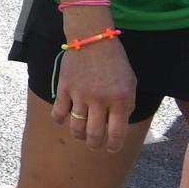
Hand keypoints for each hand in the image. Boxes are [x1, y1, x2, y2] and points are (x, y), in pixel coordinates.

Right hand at [51, 28, 136, 150]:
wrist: (93, 39)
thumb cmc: (115, 62)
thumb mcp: (130, 83)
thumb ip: (126, 105)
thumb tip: (117, 125)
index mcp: (120, 99)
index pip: (117, 133)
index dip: (114, 146)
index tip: (111, 148)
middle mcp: (100, 100)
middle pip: (94, 134)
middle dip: (95, 145)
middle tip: (95, 145)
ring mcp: (80, 94)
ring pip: (76, 127)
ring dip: (79, 136)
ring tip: (81, 136)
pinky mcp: (64, 88)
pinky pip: (58, 112)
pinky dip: (60, 120)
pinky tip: (64, 119)